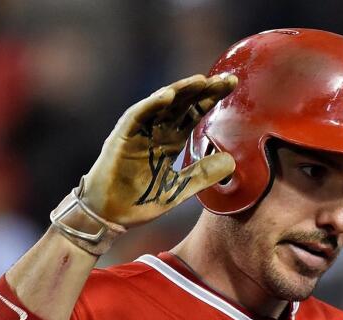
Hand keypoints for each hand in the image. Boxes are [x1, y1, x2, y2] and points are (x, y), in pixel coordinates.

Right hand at [79, 73, 237, 227]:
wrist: (110, 216)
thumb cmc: (140, 201)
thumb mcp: (180, 189)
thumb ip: (203, 175)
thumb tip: (231, 162)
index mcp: (170, 141)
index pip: (194, 113)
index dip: (211, 99)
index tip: (232, 85)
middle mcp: (156, 131)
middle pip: (182, 104)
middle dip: (204, 90)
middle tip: (228, 79)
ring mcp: (138, 132)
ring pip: (161, 104)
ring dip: (180, 91)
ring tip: (201, 81)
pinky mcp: (121, 137)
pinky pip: (137, 116)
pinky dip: (151, 104)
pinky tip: (168, 95)